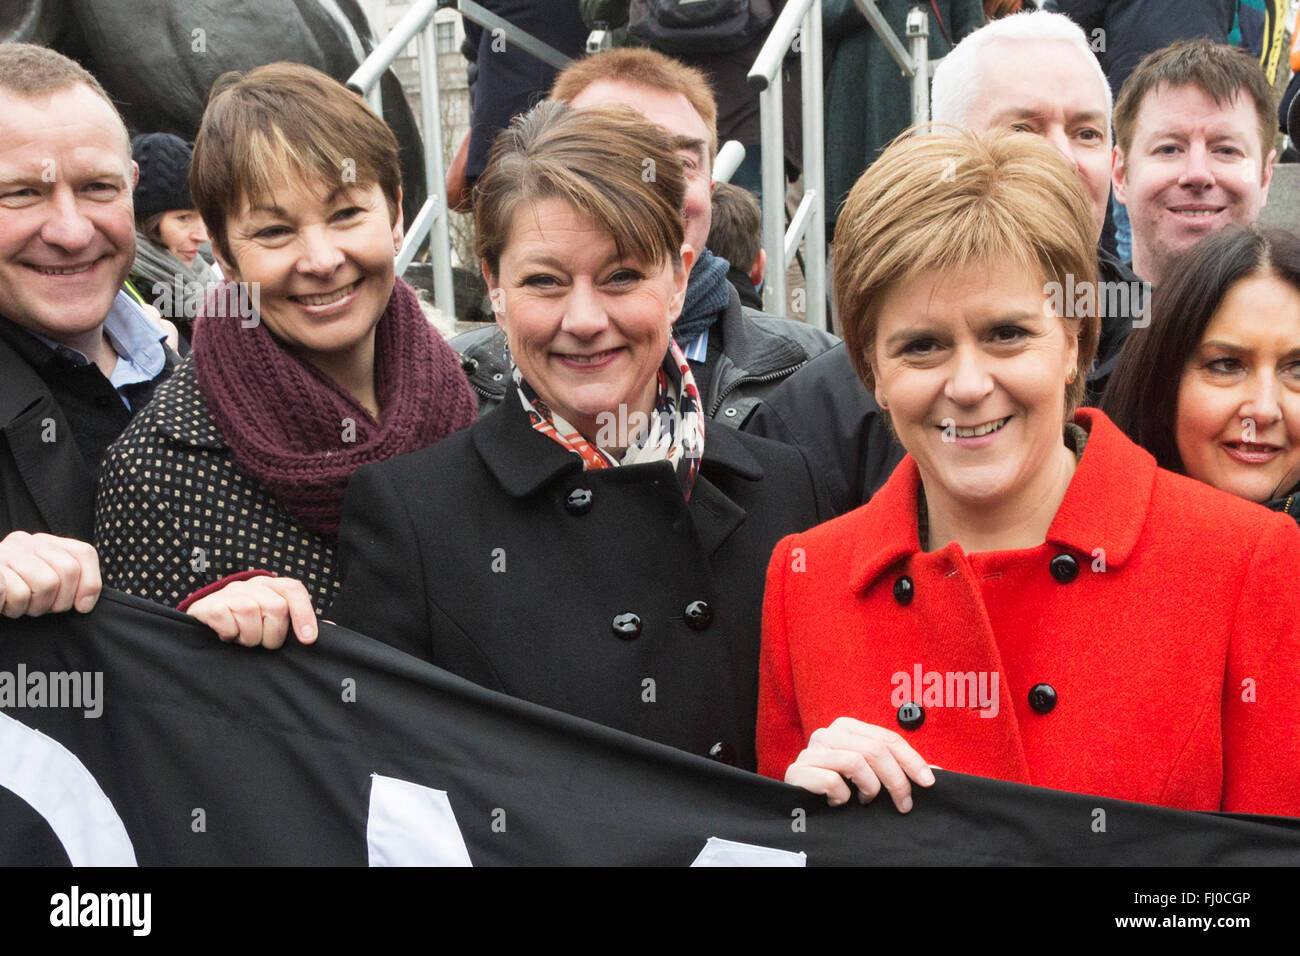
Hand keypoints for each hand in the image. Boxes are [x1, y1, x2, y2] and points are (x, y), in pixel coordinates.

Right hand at [0, 531, 101, 617]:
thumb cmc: (8, 593)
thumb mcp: (40, 584)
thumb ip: (66, 582)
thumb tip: (85, 604)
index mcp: (43, 542)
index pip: (83, 553)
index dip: (90, 584)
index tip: (81, 607)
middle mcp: (24, 541)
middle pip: (67, 572)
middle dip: (58, 601)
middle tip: (37, 607)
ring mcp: (4, 553)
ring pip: (45, 584)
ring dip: (30, 607)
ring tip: (15, 605)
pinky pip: (14, 592)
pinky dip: (10, 605)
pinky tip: (1, 604)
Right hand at [185, 577, 317, 648]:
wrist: (206, 621)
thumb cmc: (248, 625)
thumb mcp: (275, 622)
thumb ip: (299, 624)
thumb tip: (331, 627)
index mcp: (273, 586)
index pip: (293, 590)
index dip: (304, 614)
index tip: (308, 640)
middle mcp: (252, 584)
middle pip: (275, 607)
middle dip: (272, 634)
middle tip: (262, 642)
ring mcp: (230, 592)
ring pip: (250, 612)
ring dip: (249, 636)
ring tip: (243, 639)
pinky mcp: (208, 604)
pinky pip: (225, 617)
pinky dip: (229, 633)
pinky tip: (227, 636)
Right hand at [785, 716, 935, 812]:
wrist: (802, 804)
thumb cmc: (841, 786)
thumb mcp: (872, 773)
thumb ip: (899, 768)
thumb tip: (938, 772)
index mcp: (847, 727)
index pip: (887, 738)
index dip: (912, 760)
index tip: (928, 782)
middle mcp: (827, 733)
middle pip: (874, 750)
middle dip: (896, 780)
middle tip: (904, 804)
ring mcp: (810, 751)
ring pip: (855, 762)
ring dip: (869, 788)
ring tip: (866, 800)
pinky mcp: (798, 771)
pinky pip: (832, 781)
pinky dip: (844, 797)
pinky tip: (840, 802)